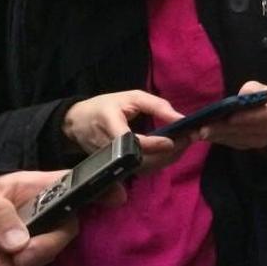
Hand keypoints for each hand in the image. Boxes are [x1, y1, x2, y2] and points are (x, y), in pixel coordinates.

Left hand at [0, 170, 125, 265]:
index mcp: (28, 187)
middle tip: (21, 256)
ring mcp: (25, 239)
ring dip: (30, 262)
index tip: (115, 197)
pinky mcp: (14, 262)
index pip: (71, 182)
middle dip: (51, 243)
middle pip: (67, 225)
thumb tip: (21, 238)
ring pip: (50, 250)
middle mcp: (33, 213)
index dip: (98, 186)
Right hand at [62, 90, 189, 171]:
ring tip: (185, 143)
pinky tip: (172, 151)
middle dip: (168, 153)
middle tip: (189, 139)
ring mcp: (112, 160)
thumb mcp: (131, 97)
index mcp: (109, 123)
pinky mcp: (117, 167)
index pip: (131, 140)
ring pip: (144, 167)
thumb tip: (180, 118)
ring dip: (167, 158)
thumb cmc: (106, 106)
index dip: (152, 144)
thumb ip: (156, 106)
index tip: (172, 140)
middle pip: (141, 159)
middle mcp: (109, 147)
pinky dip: (160, 162)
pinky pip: (142, 169)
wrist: (77, 123)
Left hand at [198, 81, 266, 150]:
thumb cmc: (266, 98)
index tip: (230, 118)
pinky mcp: (251, 146)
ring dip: (218, 136)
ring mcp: (262, 140)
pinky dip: (220, 139)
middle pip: (245, 129)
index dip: (247, 117)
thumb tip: (240, 97)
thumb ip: (252, 89)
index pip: (264, 115)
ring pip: (237, 138)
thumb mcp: (262, 88)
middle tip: (203, 129)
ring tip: (198, 132)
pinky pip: (234, 143)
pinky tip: (206, 135)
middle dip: (223, 129)